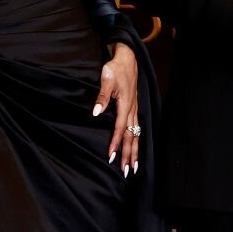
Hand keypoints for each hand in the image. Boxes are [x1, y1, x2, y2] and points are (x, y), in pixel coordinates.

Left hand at [92, 43, 140, 173]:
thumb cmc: (116, 69)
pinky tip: (135, 151)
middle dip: (128, 155)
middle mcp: (131, 110)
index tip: (110, 156)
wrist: (128, 59)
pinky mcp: (134, 110)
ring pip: (136, 135)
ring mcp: (134, 111)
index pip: (119, 128)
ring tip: (133, 168)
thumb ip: (102, 97)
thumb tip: (95, 113)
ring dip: (134, 152)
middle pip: (131, 137)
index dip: (115, 143)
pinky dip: (136, 143)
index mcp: (124, 105)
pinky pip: (137, 130)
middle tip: (126, 171)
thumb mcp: (106, 79)